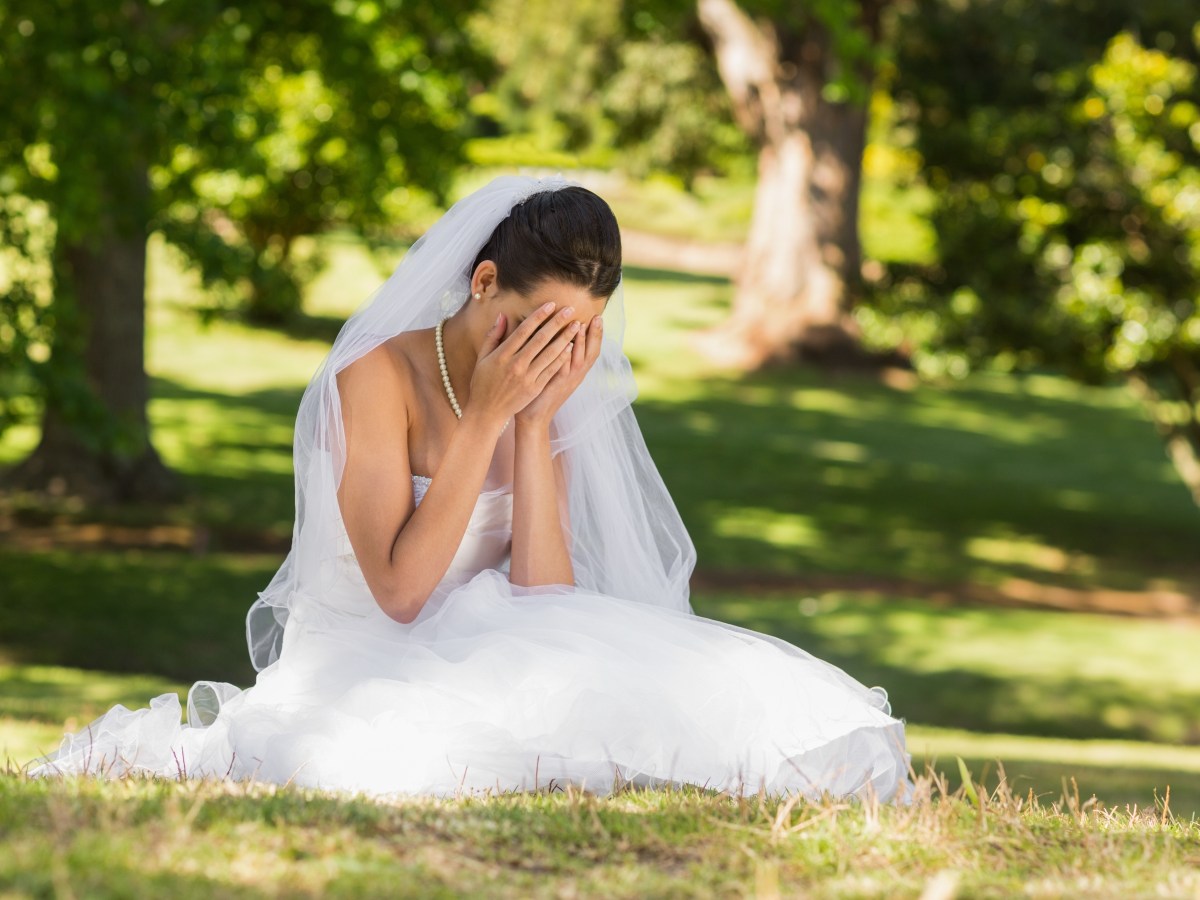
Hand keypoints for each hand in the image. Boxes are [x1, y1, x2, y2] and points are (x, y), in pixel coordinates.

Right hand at [465, 302, 576, 427]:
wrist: (487, 413)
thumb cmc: (482, 383)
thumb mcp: (482, 358)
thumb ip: (493, 336)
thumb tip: (502, 316)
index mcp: (502, 355)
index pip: (524, 330)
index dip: (539, 316)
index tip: (551, 304)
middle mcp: (516, 365)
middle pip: (540, 339)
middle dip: (557, 323)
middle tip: (570, 309)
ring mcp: (527, 377)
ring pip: (550, 354)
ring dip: (565, 338)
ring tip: (576, 326)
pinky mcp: (535, 388)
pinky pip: (551, 370)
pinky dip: (562, 358)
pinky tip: (571, 347)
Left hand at [516, 313, 602, 425]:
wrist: (534, 418)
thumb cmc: (541, 393)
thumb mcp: (555, 374)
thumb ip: (558, 356)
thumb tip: (562, 338)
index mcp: (576, 372)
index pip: (591, 351)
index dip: (596, 335)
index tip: (598, 317)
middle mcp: (575, 376)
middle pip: (591, 353)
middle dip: (595, 335)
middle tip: (597, 317)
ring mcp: (566, 382)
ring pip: (578, 360)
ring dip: (581, 343)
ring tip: (581, 324)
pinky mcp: (554, 386)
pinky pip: (563, 370)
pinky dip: (566, 358)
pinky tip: (567, 345)